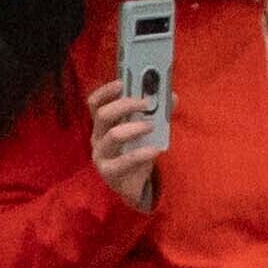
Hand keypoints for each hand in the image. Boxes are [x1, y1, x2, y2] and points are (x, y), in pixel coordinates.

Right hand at [82, 70, 171, 208]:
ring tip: (151, 126)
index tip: (122, 83)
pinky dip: (142, 153)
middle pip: (103, 115)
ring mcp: (101, 155)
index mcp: (104, 124)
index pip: (95, 103)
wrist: (135, 184)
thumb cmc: (138, 151)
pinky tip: (156, 150)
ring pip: (112, 136)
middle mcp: (98, 137)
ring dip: (134, 127)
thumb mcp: (147, 130)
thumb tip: (172, 96)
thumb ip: (157, 113)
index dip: (105, 91)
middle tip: (146, 103)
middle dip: (125, 105)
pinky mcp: (109, 172)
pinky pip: (123, 161)